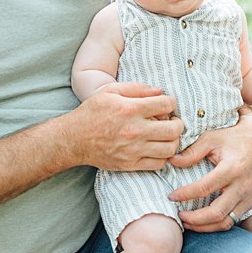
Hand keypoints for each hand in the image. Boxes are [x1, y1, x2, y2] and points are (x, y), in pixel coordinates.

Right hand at [64, 82, 182, 171]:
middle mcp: (135, 130)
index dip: (171, 103)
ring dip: (172, 141)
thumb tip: (160, 90)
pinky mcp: (130, 164)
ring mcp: (133, 150)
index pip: (167, 104)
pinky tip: (156, 149)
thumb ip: (137, 88)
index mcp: (130, 109)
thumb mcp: (110, 91)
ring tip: (165, 136)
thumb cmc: (92, 112)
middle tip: (171, 122)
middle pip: (174, 129)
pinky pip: (159, 164)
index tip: (166, 105)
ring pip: (170, 148)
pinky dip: (162, 156)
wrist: (73, 140)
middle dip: (177, 123)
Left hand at [170, 109, 251, 232]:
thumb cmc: (234, 137)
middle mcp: (243, 186)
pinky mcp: (251, 201)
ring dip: (205, 226)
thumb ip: (192, 152)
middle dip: (195, 219)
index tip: (172, 196)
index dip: (185, 195)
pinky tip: (203, 220)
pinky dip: (216, 223)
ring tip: (188, 222)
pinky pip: (233, 219)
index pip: (204, 188)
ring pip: (226, 222)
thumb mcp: (212, 138)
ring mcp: (249, 196)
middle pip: (217, 213)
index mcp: (232, 169)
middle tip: (179, 215)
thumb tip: (171, 161)